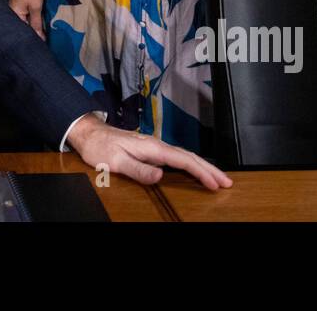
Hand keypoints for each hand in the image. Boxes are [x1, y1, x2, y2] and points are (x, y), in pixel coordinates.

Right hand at [9, 0, 44, 38]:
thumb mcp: (35, 7)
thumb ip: (36, 23)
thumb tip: (38, 36)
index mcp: (14, 15)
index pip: (24, 31)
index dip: (34, 36)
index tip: (43, 42)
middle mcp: (13, 13)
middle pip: (24, 26)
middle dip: (34, 31)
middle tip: (45, 37)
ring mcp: (16, 8)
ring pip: (26, 20)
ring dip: (34, 24)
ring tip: (44, 31)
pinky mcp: (20, 4)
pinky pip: (26, 14)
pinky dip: (33, 17)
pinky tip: (40, 20)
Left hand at [67, 114, 232, 188]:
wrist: (89, 133)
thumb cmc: (100, 147)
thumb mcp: (115, 161)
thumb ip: (138, 169)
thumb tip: (161, 175)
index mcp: (152, 147)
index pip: (183, 160)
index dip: (201, 172)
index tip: (216, 184)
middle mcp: (156, 145)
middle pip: (189, 157)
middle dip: (210, 169)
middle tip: (227, 182)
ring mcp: (154, 147)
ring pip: (185, 157)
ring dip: (202, 167)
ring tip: (217, 178)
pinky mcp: (151, 150)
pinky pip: (177, 158)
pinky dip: (191, 165)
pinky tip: (195, 170)